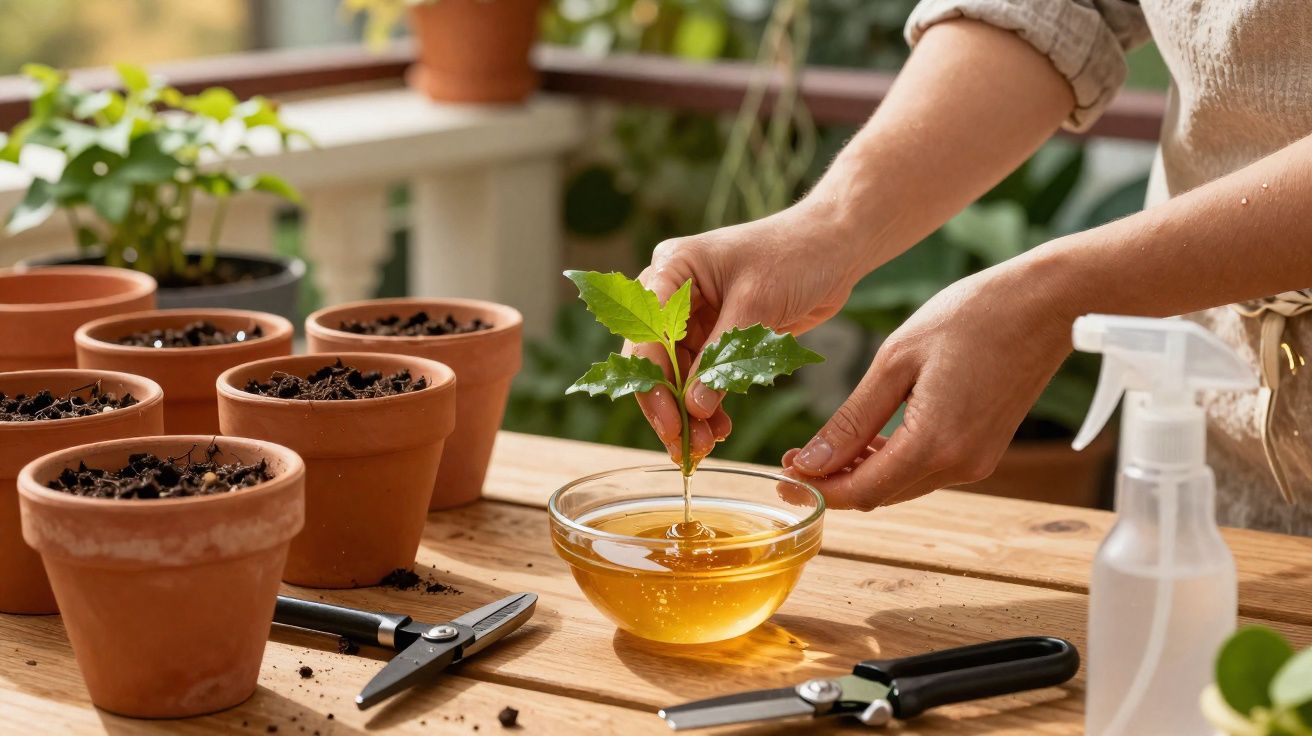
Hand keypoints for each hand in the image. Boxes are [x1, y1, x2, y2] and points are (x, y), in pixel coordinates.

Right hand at [628, 202, 864, 463]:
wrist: (835, 245)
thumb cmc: (796, 255)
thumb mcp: (756, 304)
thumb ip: (721, 357)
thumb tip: (694, 407)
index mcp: (671, 270)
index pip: (646, 335)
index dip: (653, 384)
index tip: (671, 424)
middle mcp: (673, 292)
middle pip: (654, 359)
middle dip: (669, 404)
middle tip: (685, 447)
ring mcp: (694, 315)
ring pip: (678, 373)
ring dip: (689, 410)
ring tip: (706, 444)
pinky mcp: (717, 332)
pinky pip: (703, 374)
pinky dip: (709, 401)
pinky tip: (718, 426)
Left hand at [782, 257, 1074, 508]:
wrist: (1047, 304)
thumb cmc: (973, 317)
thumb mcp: (896, 361)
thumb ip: (853, 418)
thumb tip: (814, 460)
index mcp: (934, 444)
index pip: (861, 491)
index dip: (818, 488)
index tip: (785, 472)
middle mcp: (959, 465)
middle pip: (881, 495)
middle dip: (836, 482)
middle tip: (796, 458)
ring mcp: (977, 462)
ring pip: (902, 486)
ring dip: (863, 473)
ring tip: (825, 446)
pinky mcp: (985, 451)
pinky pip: (926, 470)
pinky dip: (893, 462)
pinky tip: (870, 438)